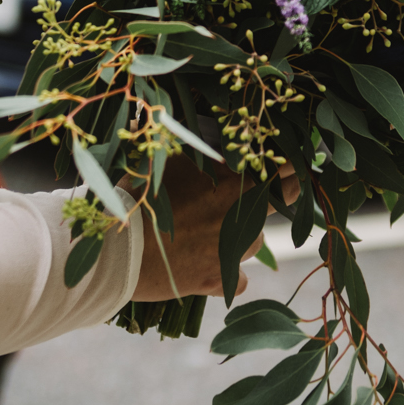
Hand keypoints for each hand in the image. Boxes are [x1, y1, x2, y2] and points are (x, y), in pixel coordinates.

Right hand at [131, 158, 290, 301]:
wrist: (117, 249)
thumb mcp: (161, 161)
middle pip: (276, 203)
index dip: (285, 170)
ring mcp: (233, 251)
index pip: (283, 172)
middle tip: (239, 198)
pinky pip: (237, 279)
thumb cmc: (136, 198)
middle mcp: (242, 216)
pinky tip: (202, 266)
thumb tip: (166, 124)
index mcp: (233, 181)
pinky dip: (224, 275)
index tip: (281, 169)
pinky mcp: (218, 280)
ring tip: (197, 233)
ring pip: (250, 242)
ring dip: (233, 237)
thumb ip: (184, 146)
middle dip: (265, 198)